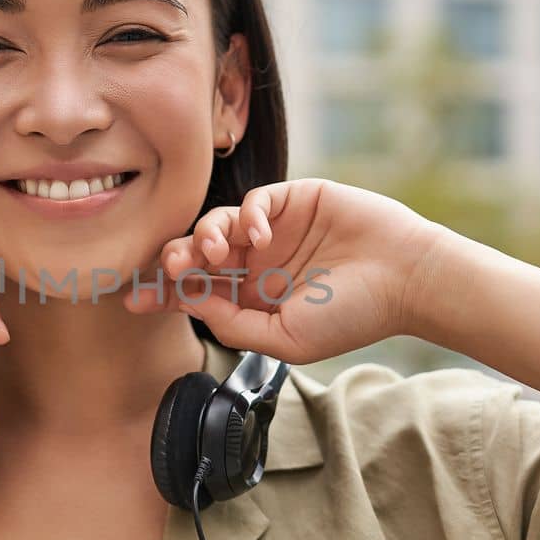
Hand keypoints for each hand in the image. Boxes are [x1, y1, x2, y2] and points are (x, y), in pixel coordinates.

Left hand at [125, 178, 447, 363]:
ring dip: (205, 236)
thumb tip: (192, 304)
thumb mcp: (286, 339)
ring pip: (217, 224)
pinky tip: (257, 237)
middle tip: (171, 269)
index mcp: (253, 299)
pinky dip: (246, 215)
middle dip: (175, 261)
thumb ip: (236, 325)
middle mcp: (258, 263)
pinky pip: (254, 200)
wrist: (406, 279)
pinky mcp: (294, 199)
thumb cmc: (353, 315)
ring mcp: (274, 229)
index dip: (164, 293)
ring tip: (216, 254)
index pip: (197, 293)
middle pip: (197, 256)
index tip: (133, 300)